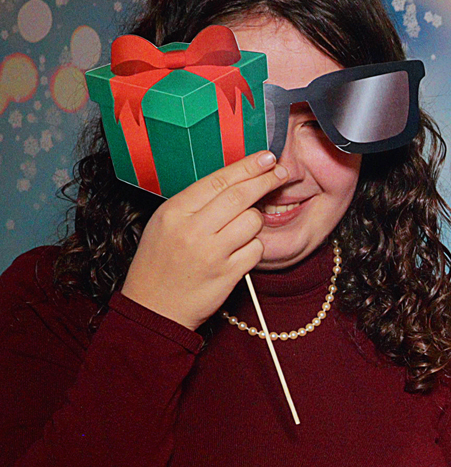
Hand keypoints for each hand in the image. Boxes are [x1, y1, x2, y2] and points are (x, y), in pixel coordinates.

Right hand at [120, 151, 288, 329]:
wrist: (153, 309)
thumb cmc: (159, 264)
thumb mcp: (164, 224)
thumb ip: (195, 203)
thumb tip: (233, 180)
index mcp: (174, 211)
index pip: (218, 180)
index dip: (247, 166)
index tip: (267, 158)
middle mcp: (192, 229)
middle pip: (241, 195)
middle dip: (267, 180)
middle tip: (282, 173)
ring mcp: (212, 253)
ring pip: (253, 221)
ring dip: (256, 220)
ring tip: (242, 228)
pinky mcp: (228, 274)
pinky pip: (256, 249)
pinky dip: (254, 248)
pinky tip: (240, 251)